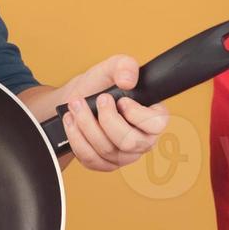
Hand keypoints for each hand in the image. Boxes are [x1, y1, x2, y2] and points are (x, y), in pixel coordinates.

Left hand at [54, 55, 170, 170]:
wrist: (78, 99)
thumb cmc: (99, 84)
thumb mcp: (112, 67)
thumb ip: (125, 66)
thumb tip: (127, 81)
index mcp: (153, 118)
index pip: (157, 125)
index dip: (137, 114)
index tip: (121, 100)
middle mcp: (142, 140)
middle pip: (129, 142)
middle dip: (107, 119)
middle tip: (98, 99)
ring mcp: (124, 156)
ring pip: (107, 151)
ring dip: (86, 126)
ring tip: (76, 106)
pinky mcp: (104, 164)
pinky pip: (91, 159)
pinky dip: (77, 139)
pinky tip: (71, 122)